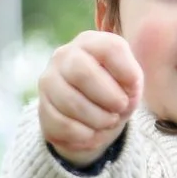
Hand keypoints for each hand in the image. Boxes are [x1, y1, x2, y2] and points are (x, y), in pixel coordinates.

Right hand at [38, 30, 143, 164]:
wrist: (91, 117)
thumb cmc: (114, 92)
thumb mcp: (129, 82)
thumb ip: (131, 81)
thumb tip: (124, 92)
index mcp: (91, 42)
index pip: (109, 48)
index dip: (127, 71)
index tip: (133, 87)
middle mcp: (64, 56)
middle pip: (82, 73)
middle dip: (108, 97)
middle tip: (120, 108)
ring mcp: (49, 81)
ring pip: (70, 102)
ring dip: (98, 119)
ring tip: (108, 122)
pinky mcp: (42, 108)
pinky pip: (62, 124)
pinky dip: (84, 134)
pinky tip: (92, 134)